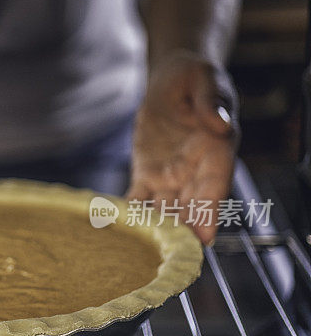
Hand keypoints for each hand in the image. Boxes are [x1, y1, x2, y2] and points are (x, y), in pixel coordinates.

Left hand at [127, 51, 238, 244]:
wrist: (172, 80)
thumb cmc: (195, 76)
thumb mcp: (206, 79)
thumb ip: (212, 102)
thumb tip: (219, 123)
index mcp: (215, 151)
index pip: (214, 187)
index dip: (209, 213)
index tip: (204, 238)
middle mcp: (195, 171)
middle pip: (189, 208)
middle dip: (180, 234)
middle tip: (168, 259)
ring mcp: (171, 176)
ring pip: (164, 210)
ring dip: (154, 231)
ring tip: (140, 253)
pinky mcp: (148, 174)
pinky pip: (139, 199)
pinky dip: (130, 215)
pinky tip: (117, 231)